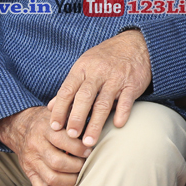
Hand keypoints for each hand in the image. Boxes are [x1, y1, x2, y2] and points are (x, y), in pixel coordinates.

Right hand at [0, 106, 91, 185]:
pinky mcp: (30, 175)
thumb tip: (94, 128)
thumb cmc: (48, 121)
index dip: (79, 147)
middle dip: (77, 165)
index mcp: (44, 130)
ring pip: (51, 178)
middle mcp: (36, 147)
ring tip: (81, 174)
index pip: (62, 140)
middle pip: (58, 162)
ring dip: (71, 180)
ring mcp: (31, 163)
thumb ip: (73, 120)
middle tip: (88, 162)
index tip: (90, 149)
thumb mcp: (58, 114)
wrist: (20, 127)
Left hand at [48, 29, 150, 146]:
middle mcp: (98, 73)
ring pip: (104, 102)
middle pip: (84, 97)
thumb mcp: (84, 66)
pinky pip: (126, 100)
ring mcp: (116, 78)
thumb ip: (69, 87)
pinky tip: (117, 125)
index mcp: (82, 68)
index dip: (59, 109)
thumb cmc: (106, 58)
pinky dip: (122, 112)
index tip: (54, 127)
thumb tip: (50, 107)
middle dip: (76, 118)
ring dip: (96, 123)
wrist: (135, 44)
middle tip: (71, 136)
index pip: (67, 91)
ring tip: (89, 141)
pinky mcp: (132, 83)